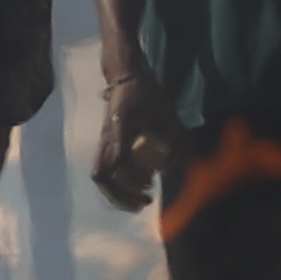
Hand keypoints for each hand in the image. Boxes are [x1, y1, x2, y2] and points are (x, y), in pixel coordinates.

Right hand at [92, 56, 181, 212]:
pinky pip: (104, 170)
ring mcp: (103, 141)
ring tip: (138, 201)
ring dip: (117, 193)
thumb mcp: (166, 110)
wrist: (124, 76)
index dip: (132, 179)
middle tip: (143, 203)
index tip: (150, 184)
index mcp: (119, 128)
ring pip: (100, 175)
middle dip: (121, 195)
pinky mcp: (105, 143)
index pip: (118, 161)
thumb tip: (180, 163)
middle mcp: (107, 137)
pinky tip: (133, 188)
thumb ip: (177, 135)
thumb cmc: (145, 91)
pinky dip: (116, 184)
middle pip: (102, 175)